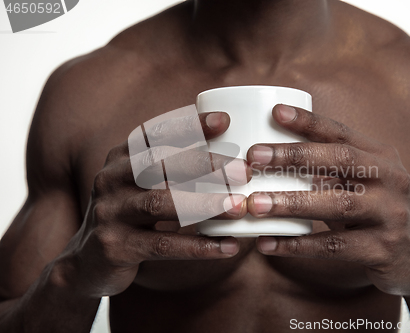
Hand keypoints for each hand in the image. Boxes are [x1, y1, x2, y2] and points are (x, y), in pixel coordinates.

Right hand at [59, 112, 249, 297]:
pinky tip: (227, 247)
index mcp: (121, 158)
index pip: (154, 133)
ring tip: (240, 207)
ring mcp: (109, 213)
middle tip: (243, 171)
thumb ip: (171, 168)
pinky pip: (162, 245)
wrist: (88, 261)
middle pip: (158, 164)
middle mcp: (110, 179)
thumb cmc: (130, 215)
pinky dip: (198, 246)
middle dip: (204, 164)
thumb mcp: (141, 185)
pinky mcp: (114, 247)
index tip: (225, 121)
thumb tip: (229, 153)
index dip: (189, 125)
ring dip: (205, 204)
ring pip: (160, 203)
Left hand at [247, 104, 409, 296]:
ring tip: (254, 204)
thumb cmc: (375, 214)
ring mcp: (391, 215)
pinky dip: (298, 245)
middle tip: (254, 156)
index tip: (275, 112)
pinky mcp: (383, 250)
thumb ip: (331, 170)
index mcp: (382, 158)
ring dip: (291, 203)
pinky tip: (268, 244)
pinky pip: (334, 247)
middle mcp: (392, 180)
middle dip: (294, 156)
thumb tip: (273, 158)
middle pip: (341, 159)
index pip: (342, 133)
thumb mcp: (362, 185)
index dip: (309, 121)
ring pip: (338, 203)